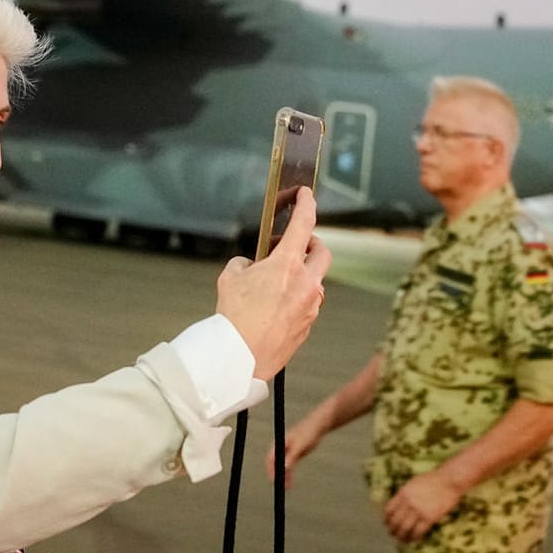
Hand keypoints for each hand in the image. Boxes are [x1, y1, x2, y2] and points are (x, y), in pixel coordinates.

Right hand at [217, 187, 330, 377]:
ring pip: (316, 282)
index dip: (307, 204)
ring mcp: (310, 306)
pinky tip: (276, 306)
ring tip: (278, 281)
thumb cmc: (233, 318)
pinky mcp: (308, 325)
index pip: (304, 223)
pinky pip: (308, 304)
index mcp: (287, 265)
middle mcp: (306, 283)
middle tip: (294, 245)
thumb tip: (251, 267)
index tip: (306, 195)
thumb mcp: (230, 278)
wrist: (239, 358)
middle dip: (311, 244)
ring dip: (303, 275)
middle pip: (322, 252)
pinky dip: (297, 298)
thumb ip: (244, 264)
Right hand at [268, 417, 325, 487]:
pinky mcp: (294, 454)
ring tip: (287, 487)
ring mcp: (288, 452)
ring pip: (282, 467)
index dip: (271, 470)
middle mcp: (281, 448)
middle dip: (277, 475)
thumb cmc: (308, 432)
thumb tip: (285, 467)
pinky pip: (289, 467)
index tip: (274, 479)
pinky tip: (290, 482)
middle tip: (281, 486)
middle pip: (275, 464)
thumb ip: (292, 457)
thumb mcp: (300, 446)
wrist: (318, 426)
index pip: (271, 459)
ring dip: (283, 477)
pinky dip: (289, 474)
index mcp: (280, 444)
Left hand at [382, 468, 463, 542]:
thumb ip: (405, 494)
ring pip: (404, 529)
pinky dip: (414, 537)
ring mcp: (418, 511)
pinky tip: (413, 539)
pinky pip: (418, 532)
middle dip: (393, 530)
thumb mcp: (413, 484)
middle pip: (395, 521)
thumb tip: (398, 505)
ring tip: (402, 540)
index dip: (387, 519)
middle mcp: (408, 503)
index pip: (389, 510)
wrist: (449, 481)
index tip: (387, 524)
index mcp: (402, 493)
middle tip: (393, 534)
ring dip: (401, 536)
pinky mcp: (429, 518)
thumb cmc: (433, 480)